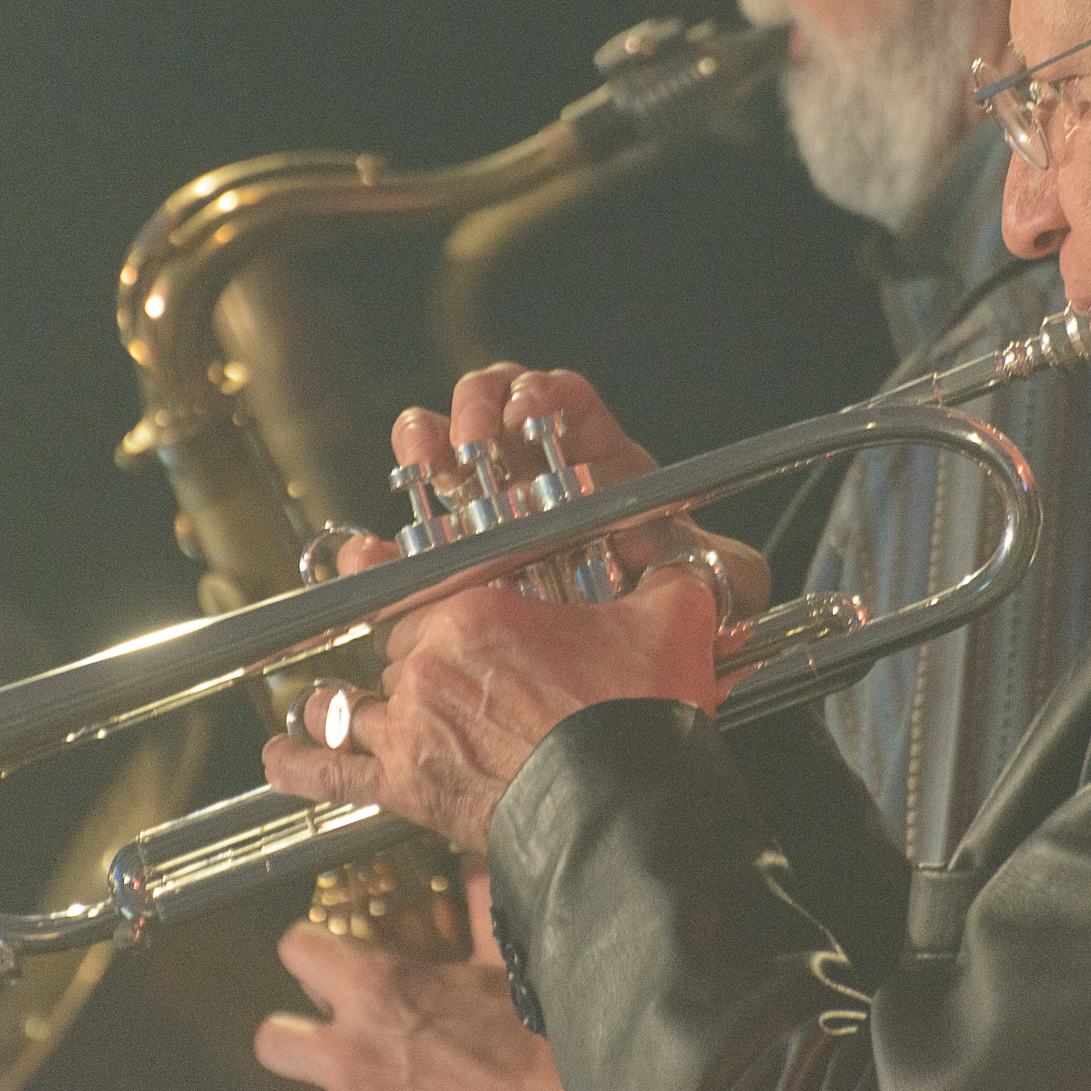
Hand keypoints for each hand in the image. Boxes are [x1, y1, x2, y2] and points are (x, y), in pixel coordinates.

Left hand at [254, 864, 562, 1090]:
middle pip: (271, 1037)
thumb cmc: (529, 1039)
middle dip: (295, 1032)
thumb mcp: (501, 957)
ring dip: (310, 1087)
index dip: (308, 946)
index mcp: (378, 987)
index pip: (295, 948)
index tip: (327, 952)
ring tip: (341, 1080)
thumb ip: (476, 898)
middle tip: (330, 1029)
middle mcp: (350, 1048)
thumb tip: (472, 847)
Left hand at [266, 363, 751, 851]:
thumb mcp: (669, 622)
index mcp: (478, 609)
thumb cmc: (640, 714)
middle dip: (403, 657)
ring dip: (340, 702)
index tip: (404, 578)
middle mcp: (430, 660)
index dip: (420, 588)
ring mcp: (412, 725)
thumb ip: (669, 579)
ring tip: (331, 702)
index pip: (429, 586)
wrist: (624, 808)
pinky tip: (278, 755)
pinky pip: (333, 773)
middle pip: (394, 646)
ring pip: (352, 701)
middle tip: (417, 667)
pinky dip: (301, 764)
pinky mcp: (406, 787)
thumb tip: (686, 563)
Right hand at [336, 362, 770, 622]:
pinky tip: (371, 549)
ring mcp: (484, 518)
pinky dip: (378, 546)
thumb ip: (719, 566)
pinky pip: (400, 549)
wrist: (623, 696)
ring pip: (439, 456)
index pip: (565, 402)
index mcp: (596, 464)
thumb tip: (686, 551)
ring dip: (422, 444)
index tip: (531, 406)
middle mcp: (534, 478)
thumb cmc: (674, 624)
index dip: (544, 394)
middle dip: (474, 409)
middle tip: (473, 439)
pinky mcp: (445, 575)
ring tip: (422, 463)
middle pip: (490, 409)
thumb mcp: (714, 590)